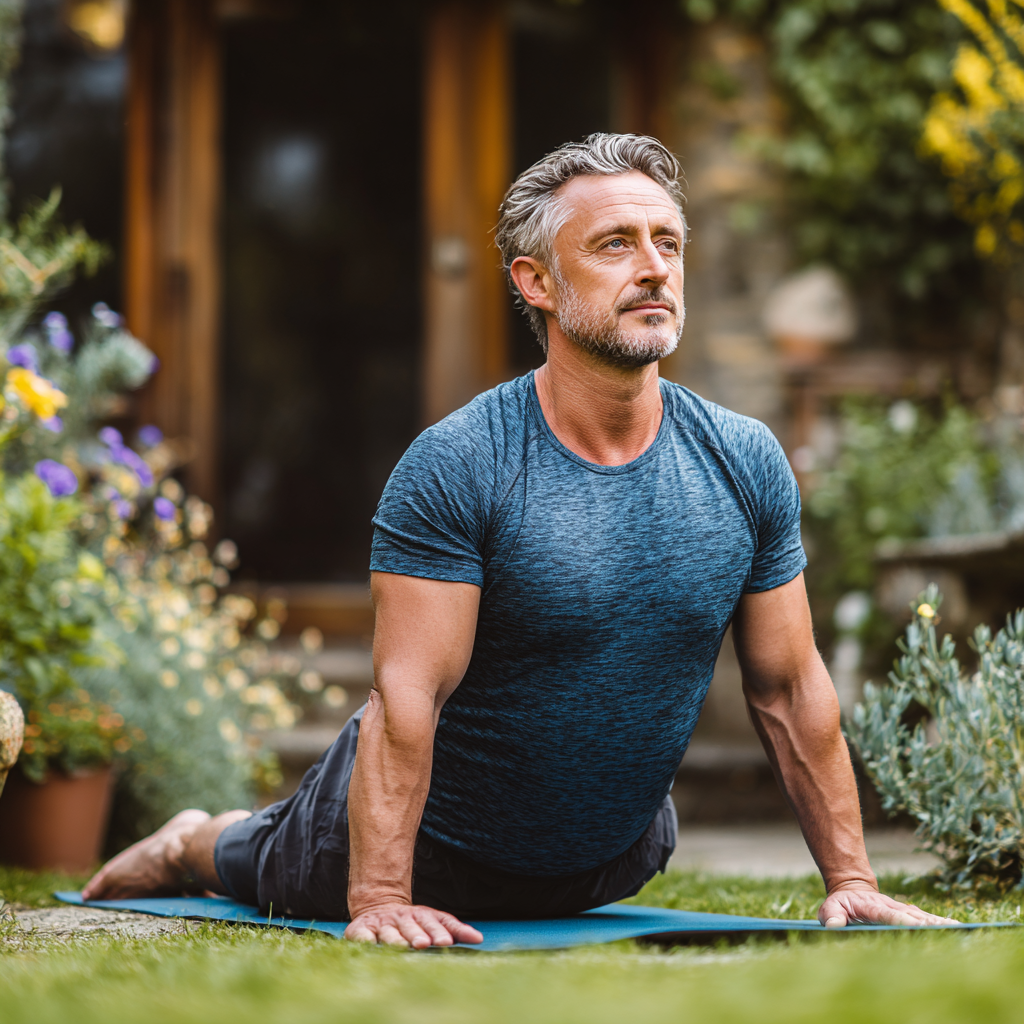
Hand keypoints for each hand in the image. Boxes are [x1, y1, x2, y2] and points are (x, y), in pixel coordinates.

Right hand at [345, 900, 483, 947]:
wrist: (378, 907)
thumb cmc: (413, 923)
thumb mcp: (435, 923)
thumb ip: (455, 930)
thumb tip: (479, 939)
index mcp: (422, 916)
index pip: (434, 923)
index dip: (440, 931)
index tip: (447, 941)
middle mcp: (403, 918)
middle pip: (412, 927)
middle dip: (418, 935)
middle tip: (424, 943)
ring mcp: (382, 924)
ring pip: (389, 932)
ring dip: (396, 939)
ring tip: (402, 946)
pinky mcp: (361, 929)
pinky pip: (362, 935)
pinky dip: (365, 939)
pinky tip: (369, 944)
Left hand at [818, 881, 956, 928]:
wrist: (852, 889)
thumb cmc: (840, 904)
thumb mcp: (830, 907)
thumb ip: (831, 916)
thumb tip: (834, 926)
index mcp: (873, 906)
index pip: (889, 914)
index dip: (903, 920)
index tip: (918, 926)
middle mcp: (892, 907)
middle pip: (912, 916)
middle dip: (929, 924)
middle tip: (948, 931)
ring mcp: (901, 909)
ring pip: (923, 916)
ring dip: (940, 923)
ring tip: (960, 930)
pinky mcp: (908, 914)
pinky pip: (926, 918)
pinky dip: (941, 923)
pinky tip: (958, 928)